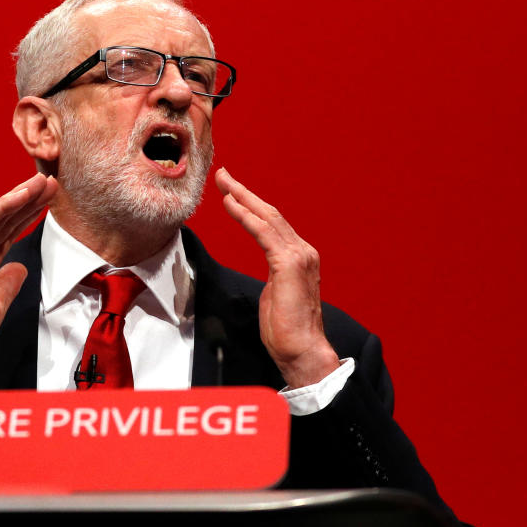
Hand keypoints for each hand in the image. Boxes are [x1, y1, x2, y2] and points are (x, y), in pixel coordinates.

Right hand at [0, 173, 57, 390]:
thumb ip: (9, 283)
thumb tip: (20, 267)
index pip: (11, 233)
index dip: (30, 216)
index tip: (50, 200)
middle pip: (7, 220)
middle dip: (29, 200)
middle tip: (51, 182)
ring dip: (19, 197)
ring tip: (41, 182)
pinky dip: (3, 207)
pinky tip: (21, 195)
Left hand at [215, 168, 339, 387]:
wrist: (303, 351)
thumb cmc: (287, 331)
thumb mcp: (276, 295)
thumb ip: (274, 277)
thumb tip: (268, 271)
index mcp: (299, 258)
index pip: (273, 224)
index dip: (252, 205)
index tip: (233, 192)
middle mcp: (303, 251)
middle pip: (270, 213)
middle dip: (244, 192)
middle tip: (224, 175)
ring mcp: (299, 256)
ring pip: (266, 217)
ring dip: (242, 197)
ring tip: (223, 182)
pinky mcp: (288, 264)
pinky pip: (262, 232)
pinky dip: (245, 216)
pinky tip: (230, 204)